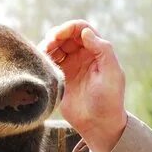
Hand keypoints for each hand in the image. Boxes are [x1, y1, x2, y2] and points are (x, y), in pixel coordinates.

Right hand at [39, 20, 127, 151]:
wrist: (97, 124)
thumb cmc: (109, 100)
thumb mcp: (111, 74)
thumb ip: (102, 50)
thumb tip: (85, 32)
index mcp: (97, 51)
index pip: (82, 29)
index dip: (69, 28)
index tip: (59, 35)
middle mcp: (82, 55)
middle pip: (65, 36)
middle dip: (55, 36)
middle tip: (49, 45)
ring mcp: (70, 66)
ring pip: (54, 47)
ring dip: (47, 46)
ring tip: (43, 55)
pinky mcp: (59, 77)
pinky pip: (48, 62)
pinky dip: (42, 58)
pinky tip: (40, 63)